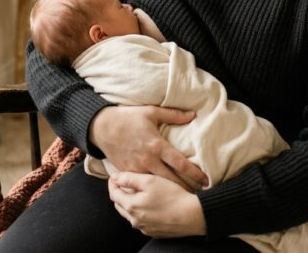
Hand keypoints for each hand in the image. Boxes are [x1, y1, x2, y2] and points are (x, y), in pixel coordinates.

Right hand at [89, 105, 208, 189]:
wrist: (101, 127)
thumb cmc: (127, 118)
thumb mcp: (151, 112)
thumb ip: (173, 115)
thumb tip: (193, 114)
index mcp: (157, 145)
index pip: (180, 163)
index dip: (195, 173)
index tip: (206, 180)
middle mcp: (148, 160)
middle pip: (172, 180)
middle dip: (187, 188)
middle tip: (200, 194)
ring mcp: (137, 168)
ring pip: (158, 185)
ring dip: (171, 190)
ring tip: (185, 196)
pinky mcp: (128, 172)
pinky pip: (143, 184)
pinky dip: (153, 189)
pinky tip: (162, 193)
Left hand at [108, 172, 206, 237]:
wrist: (193, 215)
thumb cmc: (172, 196)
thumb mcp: (150, 181)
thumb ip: (129, 179)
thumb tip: (115, 177)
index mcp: (131, 206)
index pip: (113, 194)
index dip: (112, 183)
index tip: (115, 176)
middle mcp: (135, 220)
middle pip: (120, 205)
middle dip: (119, 194)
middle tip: (124, 184)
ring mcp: (144, 228)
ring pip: (130, 214)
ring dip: (129, 203)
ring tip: (136, 193)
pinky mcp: (154, 232)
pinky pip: (142, 221)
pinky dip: (140, 212)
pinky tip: (149, 205)